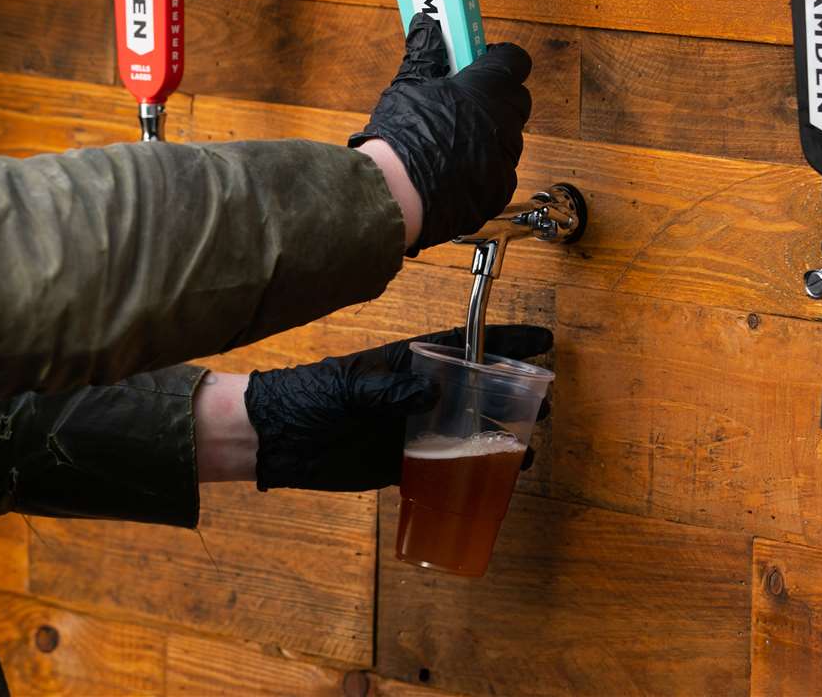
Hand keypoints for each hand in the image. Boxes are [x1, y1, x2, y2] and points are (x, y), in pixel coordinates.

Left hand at [243, 325, 552, 491]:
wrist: (274, 439)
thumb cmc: (304, 399)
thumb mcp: (345, 389)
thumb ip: (389, 390)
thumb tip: (433, 392)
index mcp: (403, 364)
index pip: (462, 346)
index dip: (503, 342)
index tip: (542, 341)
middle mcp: (412, 395)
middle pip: (473, 390)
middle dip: (511, 393)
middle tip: (547, 403)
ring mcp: (407, 430)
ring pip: (463, 431)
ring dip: (497, 437)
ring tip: (530, 447)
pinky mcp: (396, 464)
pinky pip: (441, 468)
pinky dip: (469, 474)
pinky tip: (495, 481)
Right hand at [351, 14, 531, 252]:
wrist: (396, 194)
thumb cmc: (403, 136)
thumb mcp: (409, 85)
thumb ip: (425, 53)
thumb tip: (426, 25)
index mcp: (488, 89)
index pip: (514, 60)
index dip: (497, 58)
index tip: (477, 60)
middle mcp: (505, 122)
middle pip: (515, 98)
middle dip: (495, 96)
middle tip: (462, 98)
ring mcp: (506, 158)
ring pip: (507, 137)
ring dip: (488, 133)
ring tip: (450, 139)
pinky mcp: (500, 190)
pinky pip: (498, 171)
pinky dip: (482, 168)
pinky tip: (451, 170)